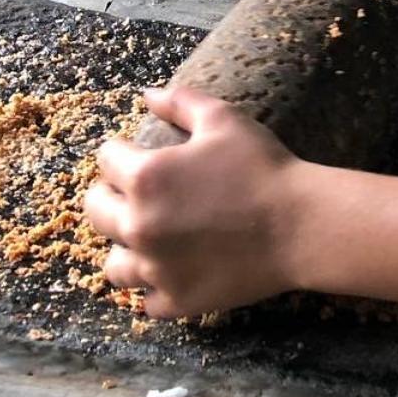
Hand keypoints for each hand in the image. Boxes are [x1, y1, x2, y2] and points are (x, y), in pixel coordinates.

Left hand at [83, 85, 315, 319]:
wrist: (301, 225)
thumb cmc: (264, 168)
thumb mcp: (224, 120)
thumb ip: (180, 102)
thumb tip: (147, 96)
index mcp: (144, 178)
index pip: (105, 159)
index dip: (122, 152)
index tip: (139, 154)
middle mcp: (138, 226)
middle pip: (96, 211)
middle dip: (111, 197)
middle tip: (138, 195)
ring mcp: (154, 269)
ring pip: (114, 264)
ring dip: (126, 248)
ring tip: (150, 239)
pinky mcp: (176, 301)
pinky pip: (146, 300)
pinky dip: (155, 287)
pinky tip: (174, 271)